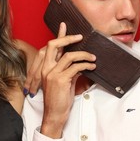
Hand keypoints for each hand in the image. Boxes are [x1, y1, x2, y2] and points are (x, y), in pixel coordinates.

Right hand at [36, 22, 95, 138]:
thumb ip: (69, 70)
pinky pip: (75, 67)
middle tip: (80, 36)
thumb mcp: (64, 82)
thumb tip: (81, 62)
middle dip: (68, 38)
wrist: (54, 115)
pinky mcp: (60, 80)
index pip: (51, 47)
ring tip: (93, 58)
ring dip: (83, 55)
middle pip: (54, 45)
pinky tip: (91, 67)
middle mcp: (46, 69)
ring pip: (69, 56)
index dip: (59, 35)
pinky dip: (86, 65)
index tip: (64, 25)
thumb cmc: (59, 99)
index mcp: (46, 68)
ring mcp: (52, 74)